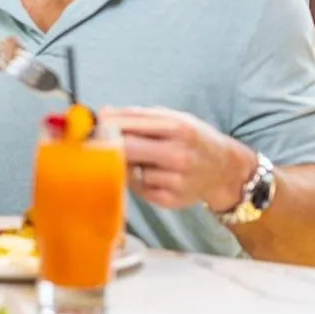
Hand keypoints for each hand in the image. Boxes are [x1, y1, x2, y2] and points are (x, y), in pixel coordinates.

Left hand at [102, 106, 255, 211]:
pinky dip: (138, 180)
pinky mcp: (170, 200)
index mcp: (177, 128)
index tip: (88, 125)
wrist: (225, 170)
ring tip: (145, 160)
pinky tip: (153, 175)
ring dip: (127, 164)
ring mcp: (175, 180)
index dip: (103, 125)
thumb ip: (138, 116)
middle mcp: (178, 155)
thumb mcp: (173, 119)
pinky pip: (137, 188)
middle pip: (124, 149)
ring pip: (129, 169)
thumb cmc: (193, 140)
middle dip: (106, 145)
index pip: (129, 124)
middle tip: (95, 142)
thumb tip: (102, 113)